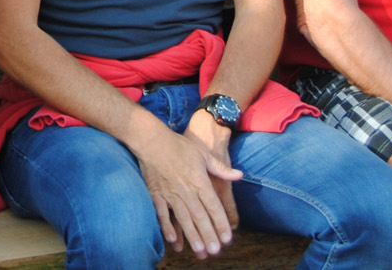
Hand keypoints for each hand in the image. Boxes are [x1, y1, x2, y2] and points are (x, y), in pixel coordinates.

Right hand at [126, 111, 243, 257]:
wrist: (151, 140)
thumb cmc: (179, 146)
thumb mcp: (203, 154)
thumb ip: (221, 168)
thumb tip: (239, 175)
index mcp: (199, 180)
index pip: (213, 206)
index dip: (221, 223)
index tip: (227, 238)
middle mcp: (186, 190)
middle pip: (200, 217)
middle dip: (208, 235)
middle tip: (215, 251)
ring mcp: (170, 193)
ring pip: (183, 219)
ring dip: (192, 235)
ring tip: (199, 250)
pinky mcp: (156, 194)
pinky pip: (162, 214)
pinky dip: (167, 227)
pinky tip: (173, 240)